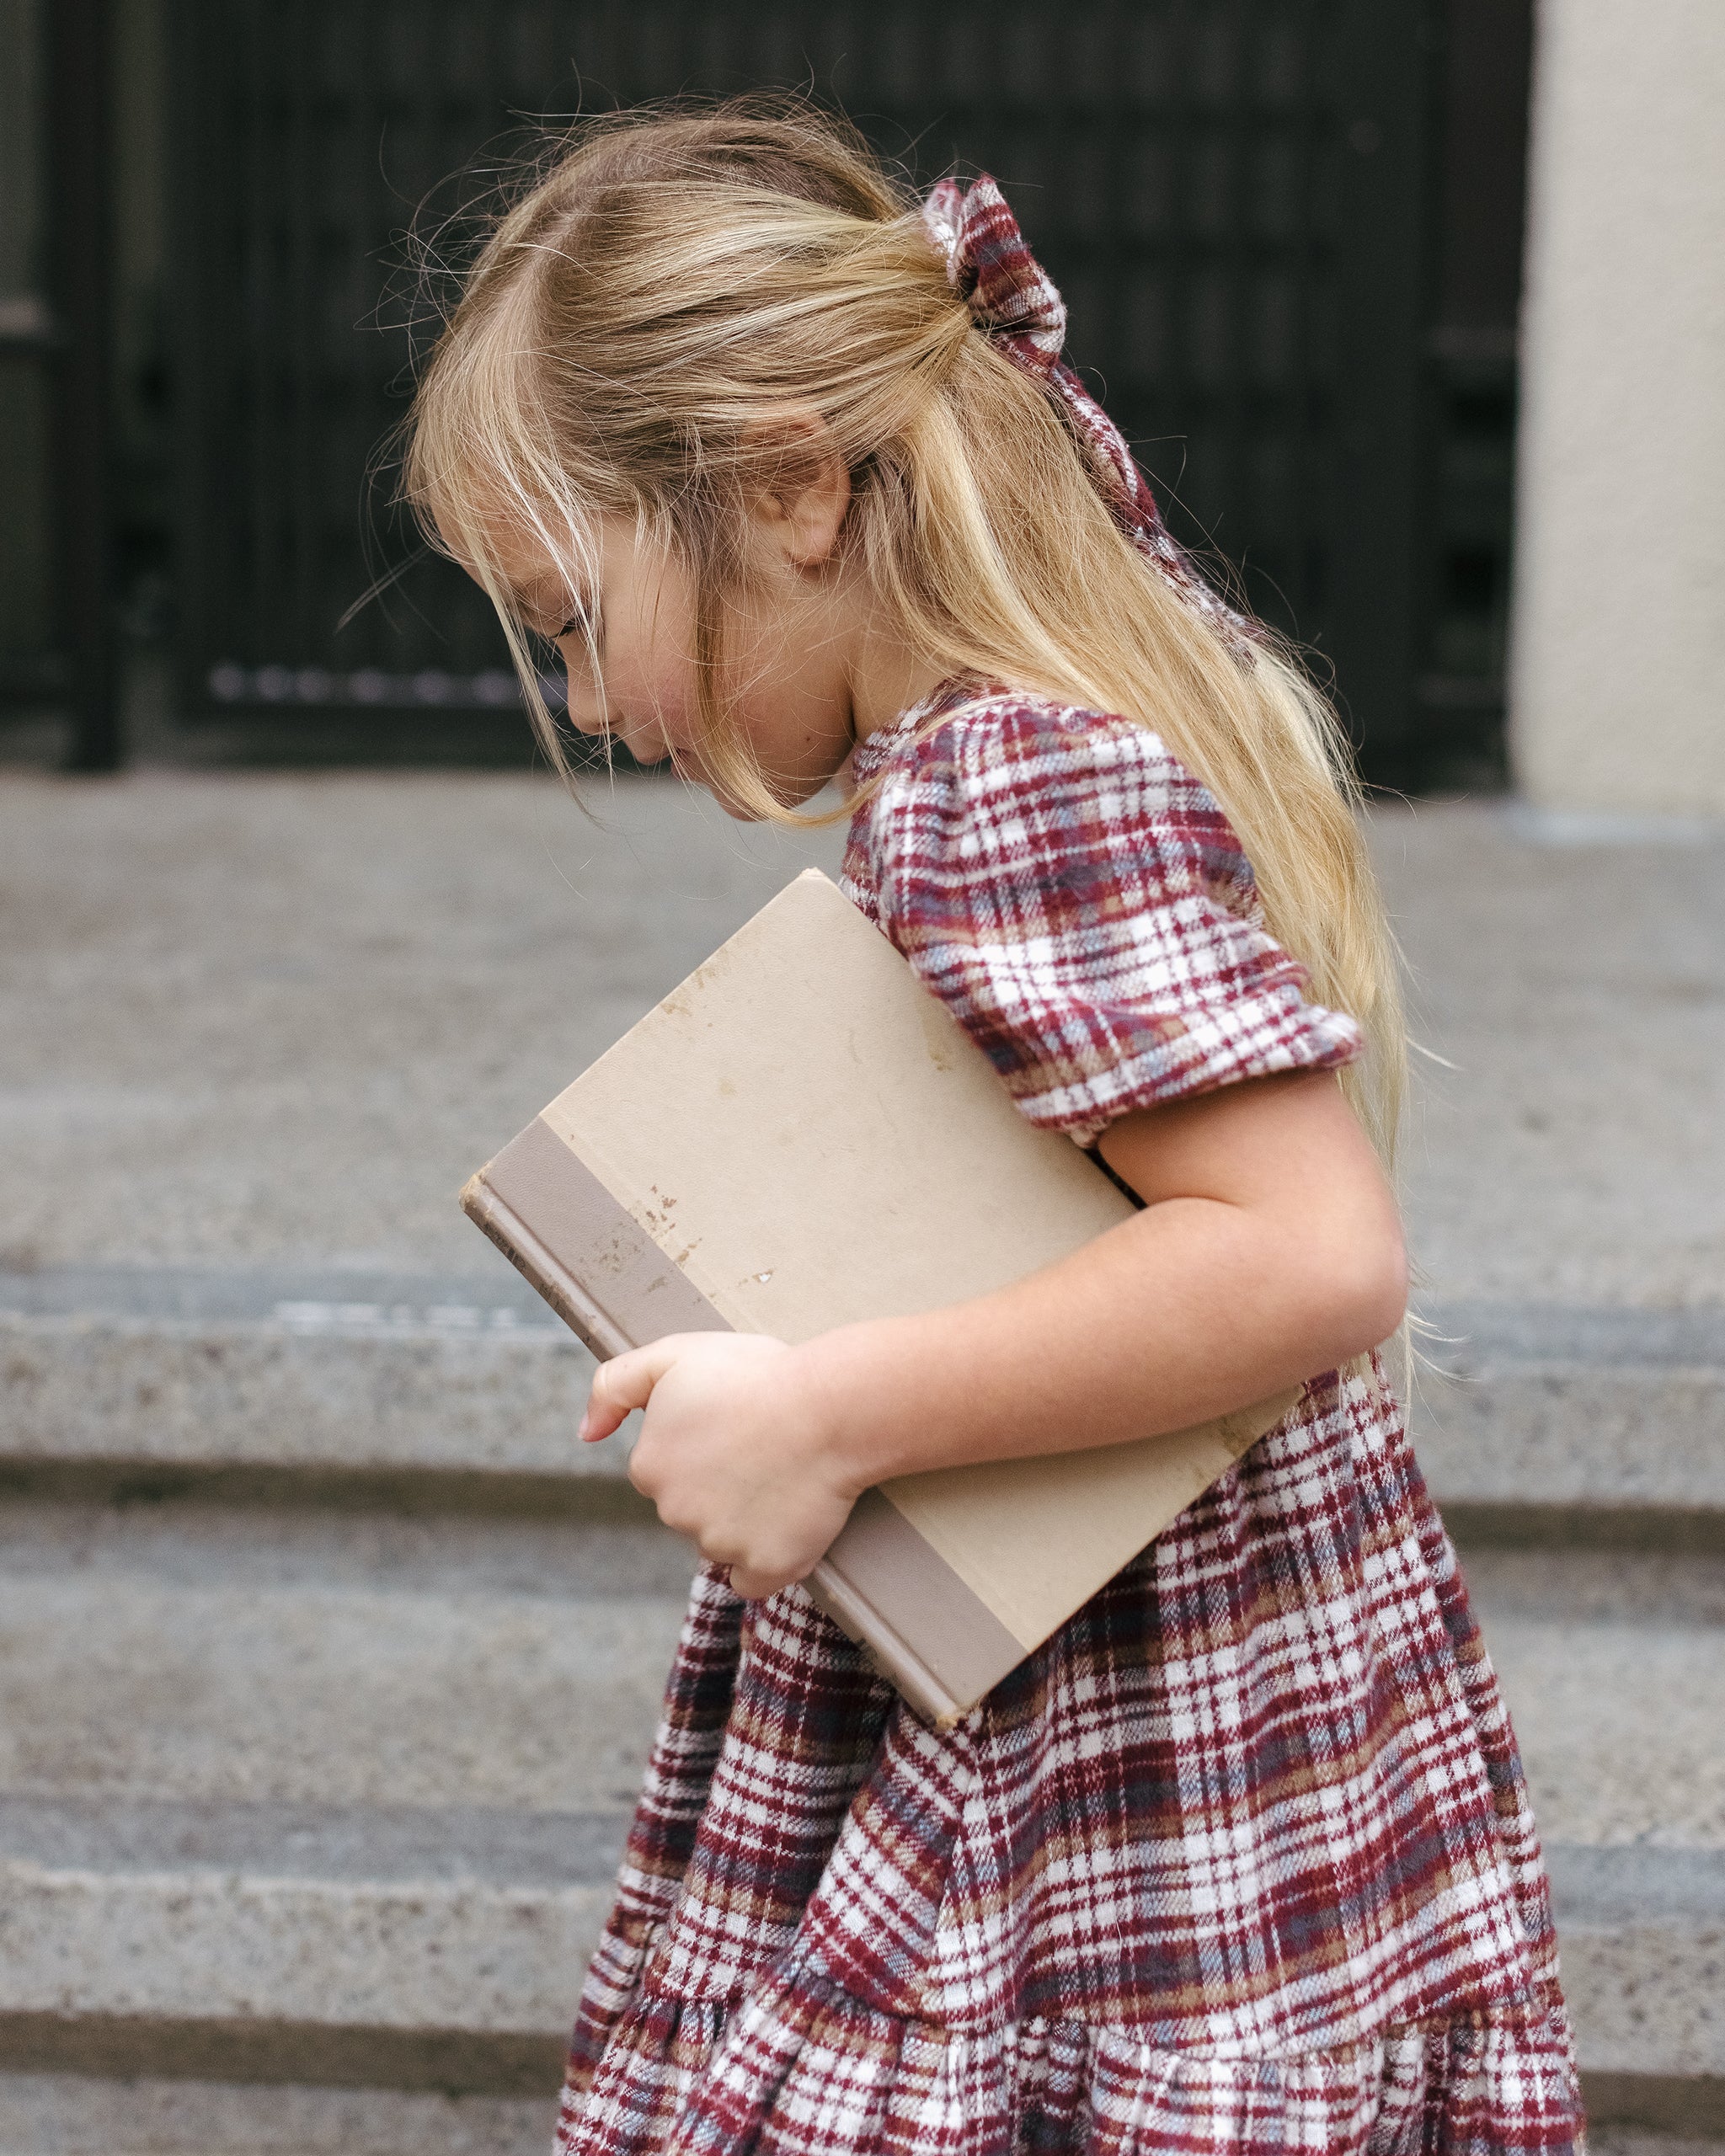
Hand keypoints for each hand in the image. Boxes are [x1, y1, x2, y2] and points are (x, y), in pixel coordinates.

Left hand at [579, 1333, 861, 1598]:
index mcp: (649, 1466)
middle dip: (719, 1484)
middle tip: (763, 1447)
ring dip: (745, 1518)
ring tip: (784, 1475)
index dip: (700, 1446)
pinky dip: (767, 1560)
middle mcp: (674, 1513)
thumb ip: (614, 1385)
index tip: (734, 1425)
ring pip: (722, 1541)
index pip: (665, 1470)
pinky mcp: (768, 1568)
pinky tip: (785, 1525)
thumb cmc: (759, 1374)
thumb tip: (584, 1433)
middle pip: (690, 1508)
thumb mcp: (674, 1355)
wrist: (832, 1405)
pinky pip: (754, 1579)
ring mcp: (721, 1545)